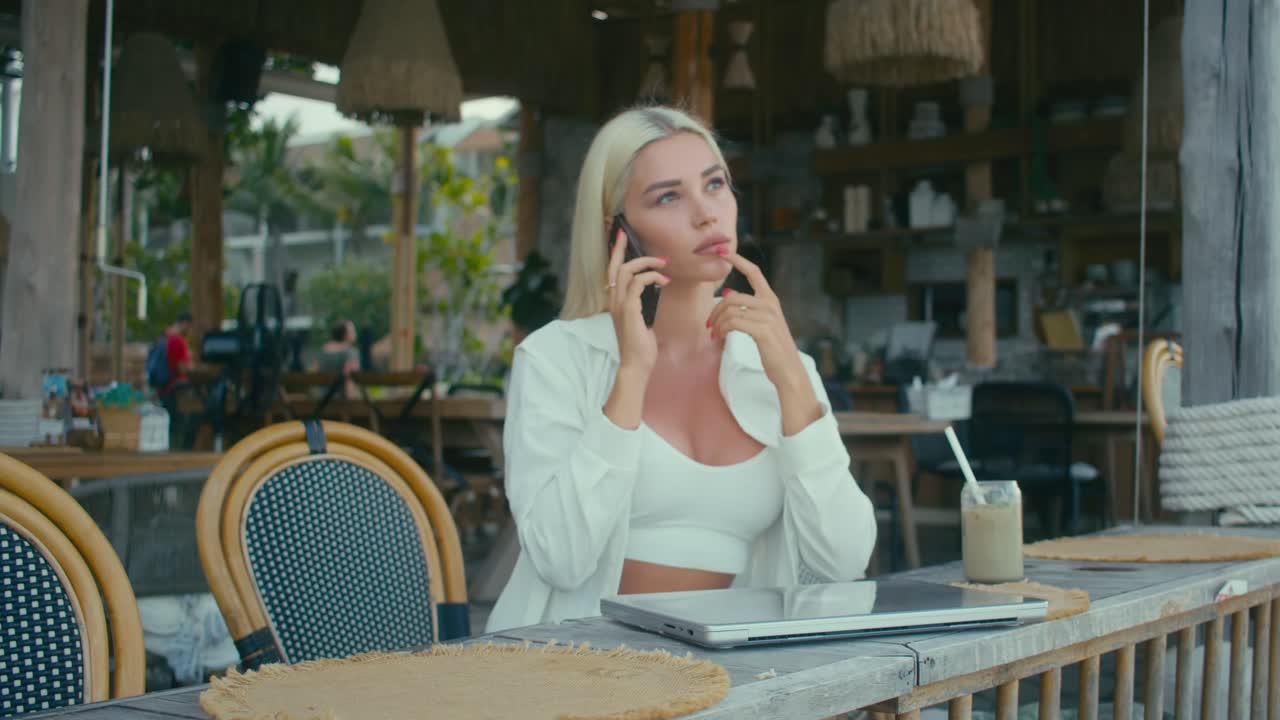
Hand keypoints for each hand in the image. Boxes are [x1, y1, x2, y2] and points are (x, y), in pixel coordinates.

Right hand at [606, 228, 669, 374]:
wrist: (636, 363)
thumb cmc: (641, 344)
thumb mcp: (642, 318)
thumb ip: (643, 302)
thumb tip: (655, 286)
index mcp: (615, 301)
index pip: (612, 271)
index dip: (616, 253)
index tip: (621, 237)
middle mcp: (613, 300)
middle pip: (616, 266)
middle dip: (624, 248)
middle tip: (632, 237)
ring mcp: (619, 304)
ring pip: (627, 271)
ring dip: (648, 263)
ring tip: (663, 265)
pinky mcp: (629, 308)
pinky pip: (639, 282)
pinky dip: (653, 277)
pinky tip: (664, 281)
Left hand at [707, 250, 822, 434]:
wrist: (788, 371)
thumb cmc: (774, 350)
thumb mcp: (764, 324)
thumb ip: (749, 309)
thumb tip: (729, 293)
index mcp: (771, 299)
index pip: (754, 272)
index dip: (737, 260)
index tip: (723, 251)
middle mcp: (770, 304)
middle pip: (731, 296)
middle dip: (715, 310)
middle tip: (709, 326)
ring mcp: (767, 316)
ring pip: (729, 310)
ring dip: (717, 323)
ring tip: (715, 335)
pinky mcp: (762, 330)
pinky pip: (733, 322)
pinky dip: (722, 329)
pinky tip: (720, 337)